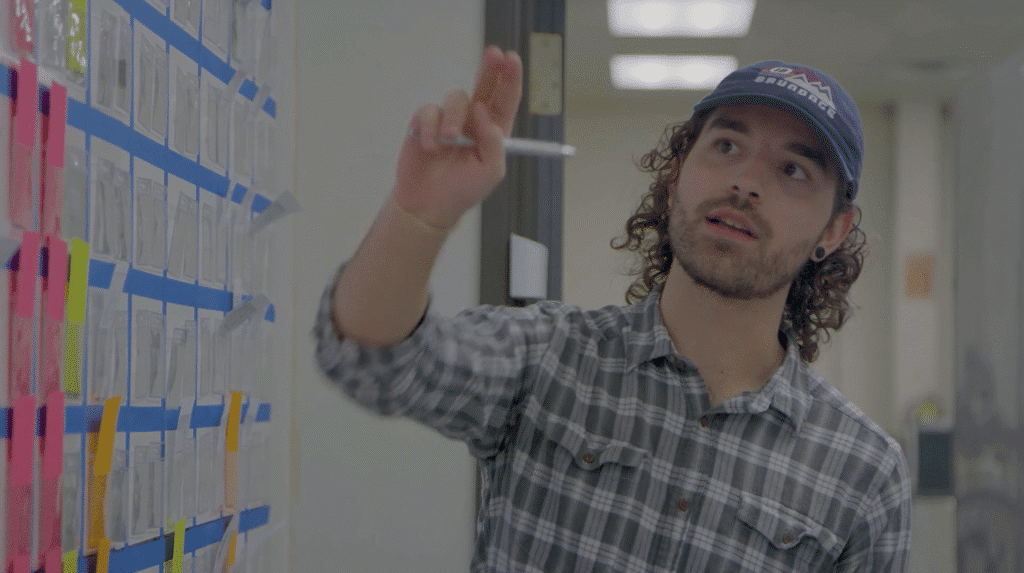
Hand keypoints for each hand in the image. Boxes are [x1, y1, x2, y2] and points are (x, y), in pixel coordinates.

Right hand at [393, 46, 522, 230]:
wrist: (427, 204)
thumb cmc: (463, 190)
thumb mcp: (490, 173)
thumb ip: (494, 143)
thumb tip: (482, 111)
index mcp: (493, 131)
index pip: (505, 100)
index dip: (510, 78)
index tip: (511, 60)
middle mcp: (473, 120)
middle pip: (483, 85)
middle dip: (489, 68)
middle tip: (493, 54)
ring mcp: (448, 119)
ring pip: (455, 98)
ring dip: (454, 117)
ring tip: (449, 141)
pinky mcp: (425, 122)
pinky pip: (429, 111)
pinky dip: (430, 128)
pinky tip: (429, 147)